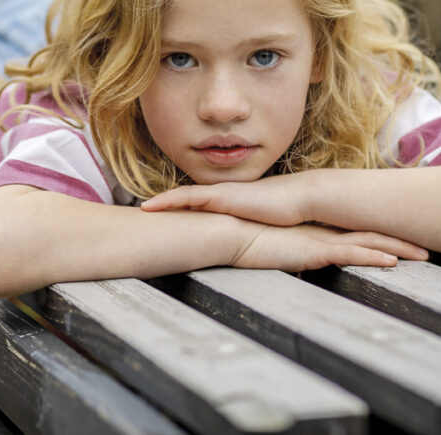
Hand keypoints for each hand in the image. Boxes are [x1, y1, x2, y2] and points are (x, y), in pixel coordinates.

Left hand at [141, 175, 305, 225]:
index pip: (199, 206)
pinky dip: (167, 200)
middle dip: (165, 205)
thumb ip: (252, 232)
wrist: (298, 199)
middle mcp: (221, 195)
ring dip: (160, 202)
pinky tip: (150, 205)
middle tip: (144, 212)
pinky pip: (185, 196)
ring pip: (181, 196)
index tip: (164, 216)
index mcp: (229, 203)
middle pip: (186, 200)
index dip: (180, 209)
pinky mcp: (219, 195)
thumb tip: (249, 248)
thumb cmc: (287, 215)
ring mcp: (218, 193)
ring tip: (142, 208)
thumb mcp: (262, 226)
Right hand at [230, 222, 427, 270]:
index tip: (402, 240)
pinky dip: (372, 259)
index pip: (356, 231)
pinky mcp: (313, 250)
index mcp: (317, 231)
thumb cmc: (245, 239)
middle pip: (371, 234)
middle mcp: (324, 232)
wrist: (230, 231)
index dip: (381, 234)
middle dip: (401, 240)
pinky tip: (392, 264)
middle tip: (426, 247)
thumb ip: (287, 251)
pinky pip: (350, 255)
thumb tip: (291, 258)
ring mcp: (321, 239)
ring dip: (398, 249)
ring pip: (369, 244)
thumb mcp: (274, 248)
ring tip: (424, 256)